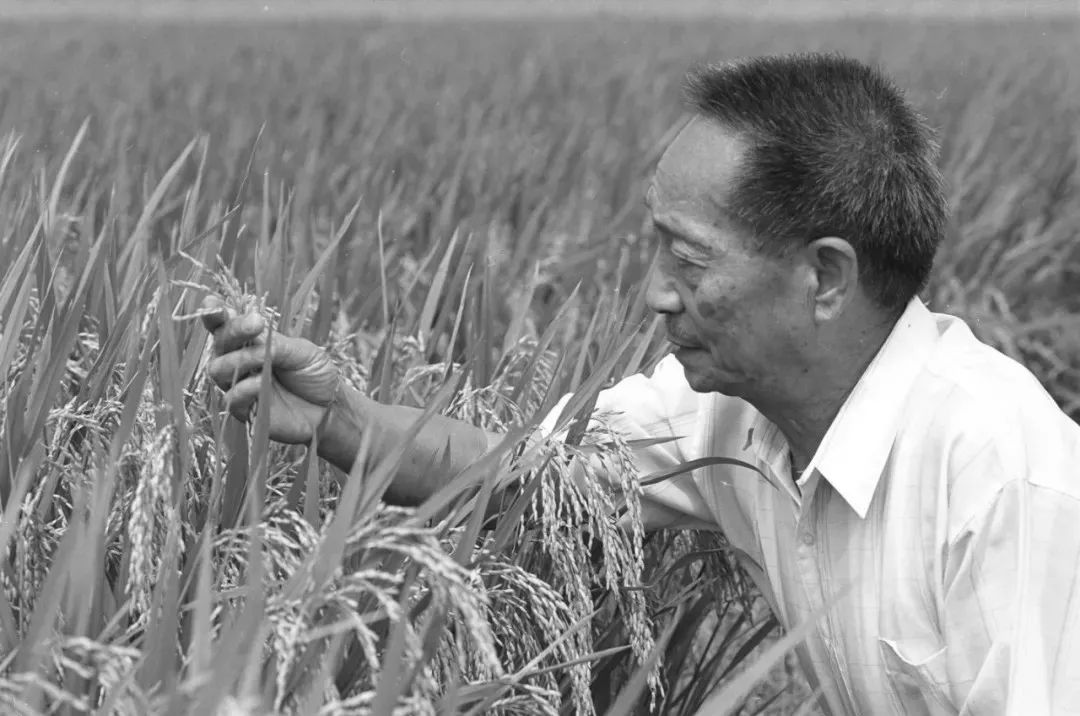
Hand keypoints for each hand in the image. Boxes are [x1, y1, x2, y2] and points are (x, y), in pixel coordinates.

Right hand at [201, 295, 340, 444]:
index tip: (213, 305)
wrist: (329, 408)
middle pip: (219, 343)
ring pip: (217, 369)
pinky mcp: (244, 410)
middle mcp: (238, 361)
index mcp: (251, 341)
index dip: (214, 313)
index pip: (224, 324)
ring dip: (238, 360)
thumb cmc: (315, 374)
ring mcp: (238, 385)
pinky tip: (260, 383)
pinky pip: (231, 397)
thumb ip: (277, 343)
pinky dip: (243, 388)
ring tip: (264, 359)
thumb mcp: (303, 352)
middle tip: (256, 323)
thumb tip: (253, 331)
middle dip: (234, 330)